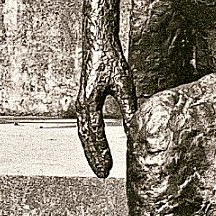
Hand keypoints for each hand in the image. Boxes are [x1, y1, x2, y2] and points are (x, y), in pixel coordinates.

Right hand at [75, 31, 132, 178]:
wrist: (97, 41)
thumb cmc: (110, 58)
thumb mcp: (124, 84)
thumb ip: (129, 108)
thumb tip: (135, 129)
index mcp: (89, 102)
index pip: (94, 134)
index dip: (100, 152)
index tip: (107, 168)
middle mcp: (81, 105)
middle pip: (85, 138)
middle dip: (94, 156)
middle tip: (102, 174)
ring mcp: (80, 103)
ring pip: (83, 133)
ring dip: (91, 150)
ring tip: (100, 164)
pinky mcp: (84, 100)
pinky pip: (84, 125)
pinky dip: (90, 139)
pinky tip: (97, 145)